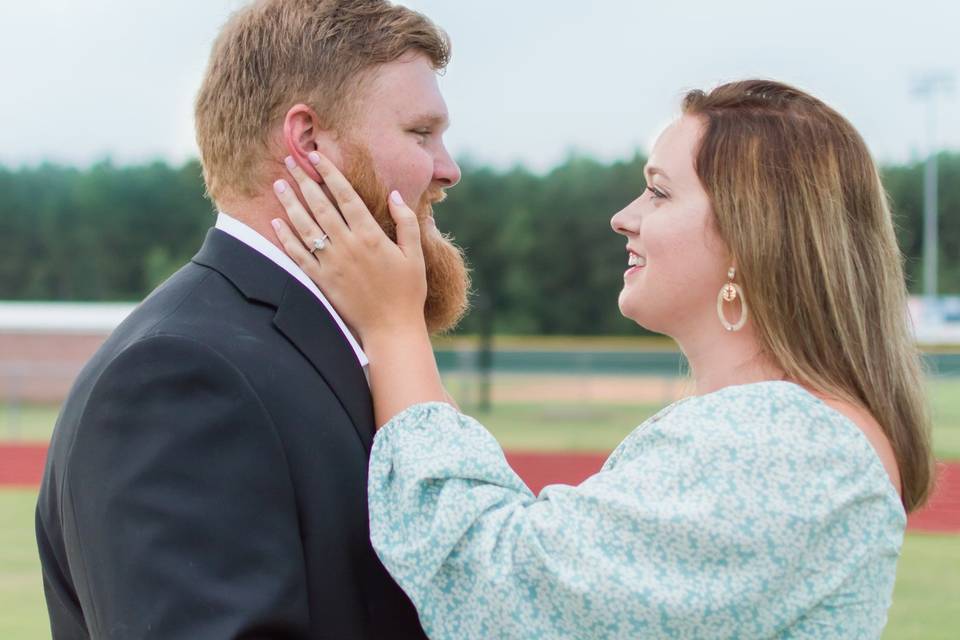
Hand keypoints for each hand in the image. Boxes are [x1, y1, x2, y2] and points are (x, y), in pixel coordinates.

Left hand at [271, 152, 427, 341]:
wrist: (391, 328)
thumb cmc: (407, 292)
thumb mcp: (415, 254)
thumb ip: (406, 223)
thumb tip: (395, 195)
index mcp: (371, 236)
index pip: (345, 196)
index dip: (329, 174)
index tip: (316, 156)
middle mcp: (348, 246)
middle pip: (320, 206)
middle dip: (303, 181)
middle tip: (289, 161)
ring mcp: (332, 263)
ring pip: (305, 226)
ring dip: (290, 203)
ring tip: (279, 184)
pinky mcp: (322, 281)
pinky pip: (298, 255)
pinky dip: (286, 238)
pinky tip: (276, 222)